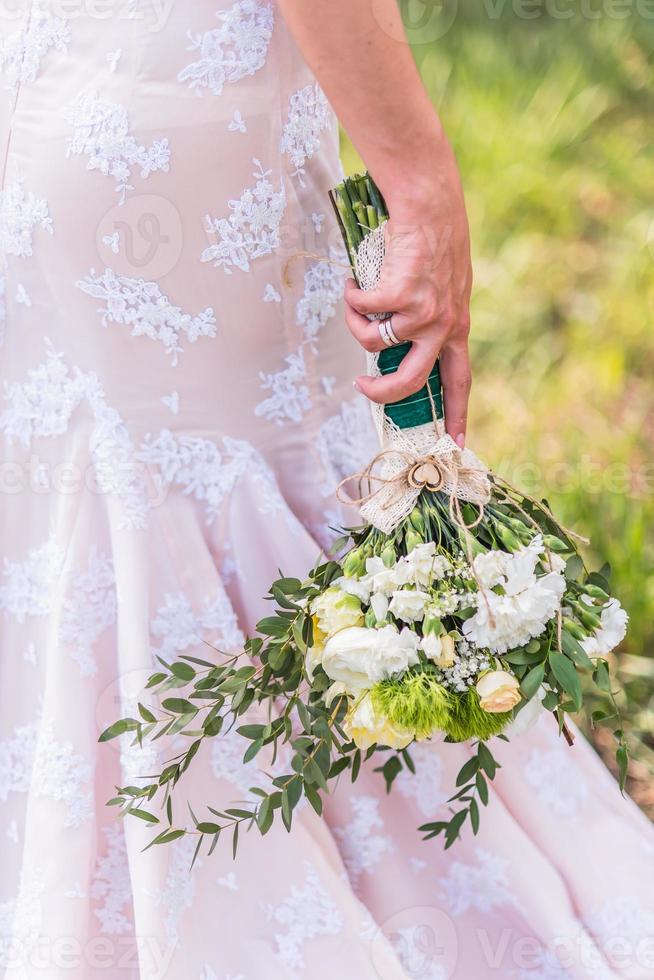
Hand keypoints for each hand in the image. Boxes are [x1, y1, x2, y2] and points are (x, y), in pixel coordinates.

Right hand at [344, 144, 472, 447]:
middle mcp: (444, 325)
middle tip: (362, 387)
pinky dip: (352, 296)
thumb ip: (428, 316)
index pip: (460, 381)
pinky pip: (362, 310)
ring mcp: (423, 311)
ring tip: (357, 298)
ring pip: (374, 342)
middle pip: (411, 382)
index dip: (457, 416)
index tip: (457, 446)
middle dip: (381, 393)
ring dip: (356, 322)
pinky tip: (356, 280)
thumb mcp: (443, 285)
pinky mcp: (401, 294)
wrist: (430, 201)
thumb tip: (394, 345)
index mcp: (457, 326)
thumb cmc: (432, 239)